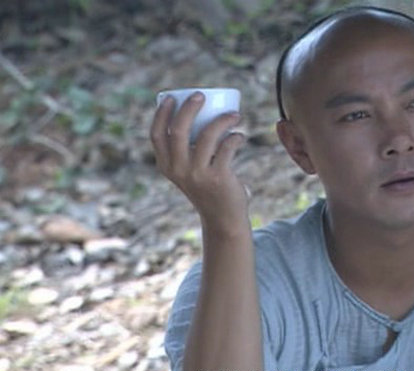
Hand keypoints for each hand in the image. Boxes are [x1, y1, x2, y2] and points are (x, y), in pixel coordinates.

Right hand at [150, 91, 250, 235]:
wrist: (223, 217)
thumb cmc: (208, 186)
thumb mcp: (189, 171)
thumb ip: (187, 151)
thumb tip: (196, 115)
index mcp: (166, 166)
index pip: (156, 135)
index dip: (162, 114)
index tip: (172, 97)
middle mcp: (178, 170)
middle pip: (178, 130)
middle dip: (189, 108)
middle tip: (201, 95)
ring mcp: (197, 174)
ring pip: (207, 135)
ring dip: (222, 120)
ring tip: (234, 115)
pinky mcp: (218, 178)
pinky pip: (227, 147)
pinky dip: (236, 137)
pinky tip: (240, 135)